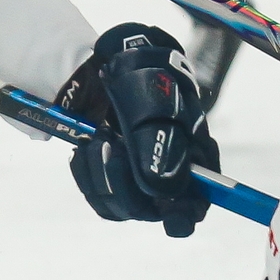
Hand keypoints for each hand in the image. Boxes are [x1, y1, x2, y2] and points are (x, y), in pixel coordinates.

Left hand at [56, 22, 220, 236]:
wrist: (119, 62)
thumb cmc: (149, 81)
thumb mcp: (157, 107)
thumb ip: (161, 147)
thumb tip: (161, 191)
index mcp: (194, 161)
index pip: (194, 204)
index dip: (183, 216)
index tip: (169, 217)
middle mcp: (169, 176)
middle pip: (149, 209)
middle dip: (123, 184)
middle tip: (108, 145)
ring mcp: (139, 178)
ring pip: (119, 205)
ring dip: (99, 175)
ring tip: (96, 137)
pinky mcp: (113, 177)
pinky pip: (98, 195)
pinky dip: (86, 174)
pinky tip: (85, 147)